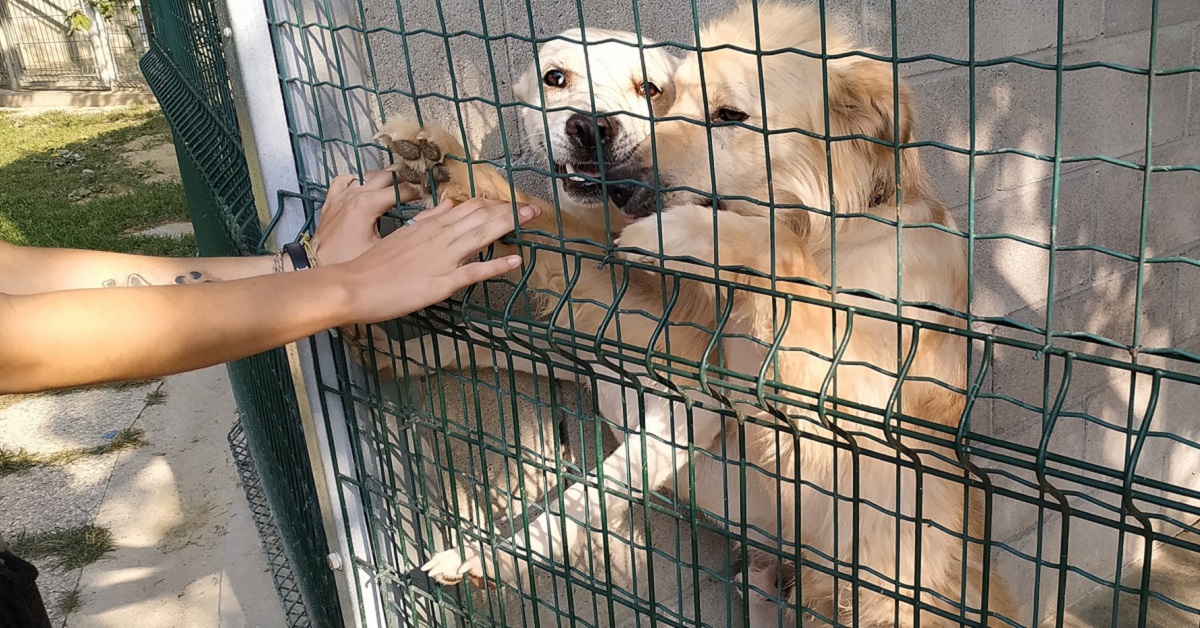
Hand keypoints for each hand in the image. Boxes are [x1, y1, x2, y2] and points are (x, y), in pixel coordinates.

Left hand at [313, 170, 420, 266]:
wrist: (315, 265)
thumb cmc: (347, 260)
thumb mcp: (380, 248)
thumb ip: (402, 232)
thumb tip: (424, 223)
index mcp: (367, 204)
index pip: (401, 190)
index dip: (418, 192)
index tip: (428, 197)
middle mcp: (354, 194)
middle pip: (386, 176)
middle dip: (403, 181)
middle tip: (416, 190)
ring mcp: (341, 195)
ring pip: (366, 175)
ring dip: (382, 179)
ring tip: (395, 188)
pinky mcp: (331, 201)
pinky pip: (344, 180)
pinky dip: (357, 180)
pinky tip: (363, 187)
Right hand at [334, 197, 538, 323]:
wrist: (353, 285)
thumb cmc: (373, 264)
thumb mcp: (402, 233)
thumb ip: (427, 219)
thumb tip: (450, 203)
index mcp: (430, 226)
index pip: (468, 208)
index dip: (493, 204)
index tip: (512, 202)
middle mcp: (439, 238)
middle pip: (480, 217)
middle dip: (510, 211)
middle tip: (534, 207)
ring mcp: (441, 259)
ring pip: (480, 236)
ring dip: (509, 226)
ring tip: (532, 219)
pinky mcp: (441, 283)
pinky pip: (473, 272)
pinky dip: (496, 266)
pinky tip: (516, 261)